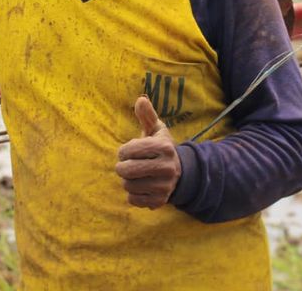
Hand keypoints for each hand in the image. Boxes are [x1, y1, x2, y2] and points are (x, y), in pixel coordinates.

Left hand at [115, 95, 181, 209]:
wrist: (179, 173)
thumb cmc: (160, 148)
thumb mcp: (156, 130)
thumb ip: (147, 115)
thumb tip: (140, 99)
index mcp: (165, 147)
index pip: (129, 150)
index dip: (123, 151)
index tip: (127, 152)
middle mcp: (167, 167)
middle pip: (127, 170)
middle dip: (122, 167)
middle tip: (126, 165)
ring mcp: (165, 186)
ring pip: (128, 185)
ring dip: (127, 180)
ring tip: (135, 175)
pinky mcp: (159, 201)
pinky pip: (132, 199)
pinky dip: (132, 194)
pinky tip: (141, 187)